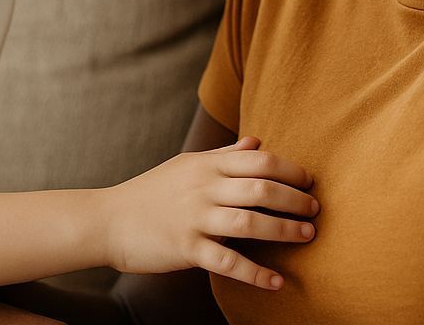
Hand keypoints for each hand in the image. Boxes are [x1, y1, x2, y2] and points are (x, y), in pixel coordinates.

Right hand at [101, 136, 317, 289]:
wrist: (108, 219)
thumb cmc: (152, 191)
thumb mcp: (186, 165)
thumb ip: (223, 155)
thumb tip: (257, 142)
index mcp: (206, 165)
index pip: (260, 160)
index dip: (291, 170)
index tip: (310, 182)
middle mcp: (203, 188)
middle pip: (261, 188)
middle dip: (295, 200)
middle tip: (316, 211)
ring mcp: (194, 218)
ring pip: (249, 222)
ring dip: (284, 230)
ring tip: (307, 236)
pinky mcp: (186, 249)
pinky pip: (227, 262)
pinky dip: (255, 273)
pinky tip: (277, 281)